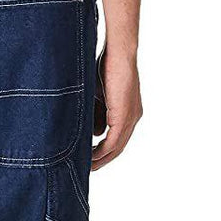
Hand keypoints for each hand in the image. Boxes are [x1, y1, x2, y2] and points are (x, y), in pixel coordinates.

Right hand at [92, 46, 142, 170]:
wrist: (118, 53)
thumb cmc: (106, 66)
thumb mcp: (99, 95)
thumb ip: (97, 114)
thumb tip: (95, 133)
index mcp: (129, 111)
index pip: (118, 137)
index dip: (104, 149)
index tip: (89, 156)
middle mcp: (133, 117)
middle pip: (119, 146)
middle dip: (102, 159)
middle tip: (87, 167)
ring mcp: (131, 118)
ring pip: (117, 147)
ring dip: (101, 158)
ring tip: (87, 166)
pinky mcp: (124, 116)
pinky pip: (114, 141)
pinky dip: (102, 151)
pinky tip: (91, 156)